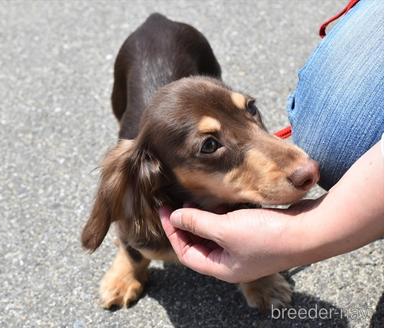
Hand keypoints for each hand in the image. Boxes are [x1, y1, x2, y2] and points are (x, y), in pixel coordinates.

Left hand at [160, 142, 382, 283]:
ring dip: (202, 218)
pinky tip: (217, 201)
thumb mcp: (225, 229)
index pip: (187, 254)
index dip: (173, 233)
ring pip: (214, 234)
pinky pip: (228, 226)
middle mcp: (231, 262)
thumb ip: (197, 223)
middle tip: (177, 203)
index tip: (164, 210)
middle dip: (186, 224)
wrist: (309, 230)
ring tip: (194, 200)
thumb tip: (173, 218)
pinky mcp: (254, 234)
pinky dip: (219, 215)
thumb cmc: (268, 235)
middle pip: (199, 244)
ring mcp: (244, 249)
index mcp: (222, 268)